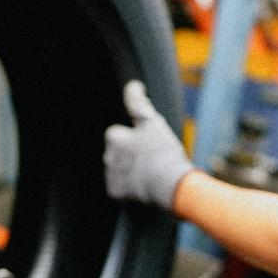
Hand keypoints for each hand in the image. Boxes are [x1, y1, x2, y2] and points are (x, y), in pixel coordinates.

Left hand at [104, 80, 193, 209]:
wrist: (170, 184)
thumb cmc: (163, 152)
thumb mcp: (152, 123)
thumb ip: (138, 103)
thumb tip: (132, 85)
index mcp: (114, 137)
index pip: (117, 133)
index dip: (133, 138)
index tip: (147, 144)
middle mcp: (107, 156)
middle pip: (116, 152)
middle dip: (129, 155)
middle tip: (150, 160)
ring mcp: (110, 175)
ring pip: (118, 169)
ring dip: (129, 170)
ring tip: (150, 173)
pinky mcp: (114, 192)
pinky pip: (119, 188)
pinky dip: (129, 188)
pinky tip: (144, 186)